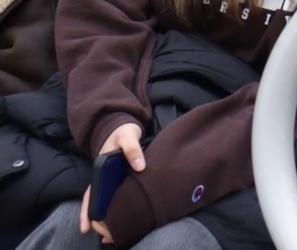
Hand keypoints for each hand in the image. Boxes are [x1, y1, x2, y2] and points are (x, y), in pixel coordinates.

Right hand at [78, 123, 144, 240]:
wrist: (126, 128)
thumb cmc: (123, 133)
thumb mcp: (127, 136)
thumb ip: (132, 149)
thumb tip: (140, 167)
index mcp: (100, 171)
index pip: (91, 194)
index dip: (87, 211)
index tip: (87, 226)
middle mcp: (104, 178)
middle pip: (99, 203)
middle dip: (99, 220)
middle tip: (106, 237)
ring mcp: (113, 180)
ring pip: (109, 201)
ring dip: (111, 216)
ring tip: (113, 235)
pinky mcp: (123, 181)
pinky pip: (120, 196)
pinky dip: (122, 207)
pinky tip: (128, 218)